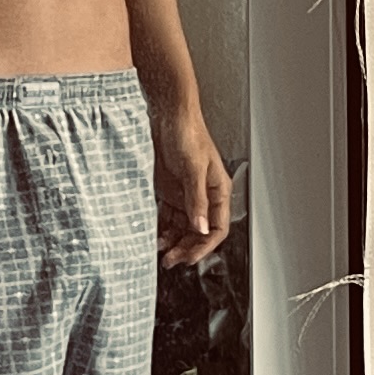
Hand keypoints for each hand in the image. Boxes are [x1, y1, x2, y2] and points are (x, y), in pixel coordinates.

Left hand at [154, 111, 232, 267]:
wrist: (167, 114)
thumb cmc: (188, 132)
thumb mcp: (193, 167)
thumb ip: (196, 199)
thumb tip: (200, 227)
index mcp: (218, 190)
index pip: (217, 228)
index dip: (204, 246)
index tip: (189, 257)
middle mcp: (204, 195)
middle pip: (199, 232)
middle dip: (186, 247)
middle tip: (171, 260)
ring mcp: (186, 194)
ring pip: (183, 227)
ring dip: (173, 241)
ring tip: (161, 252)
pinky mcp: (170, 191)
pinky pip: (169, 217)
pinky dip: (163, 228)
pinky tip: (155, 236)